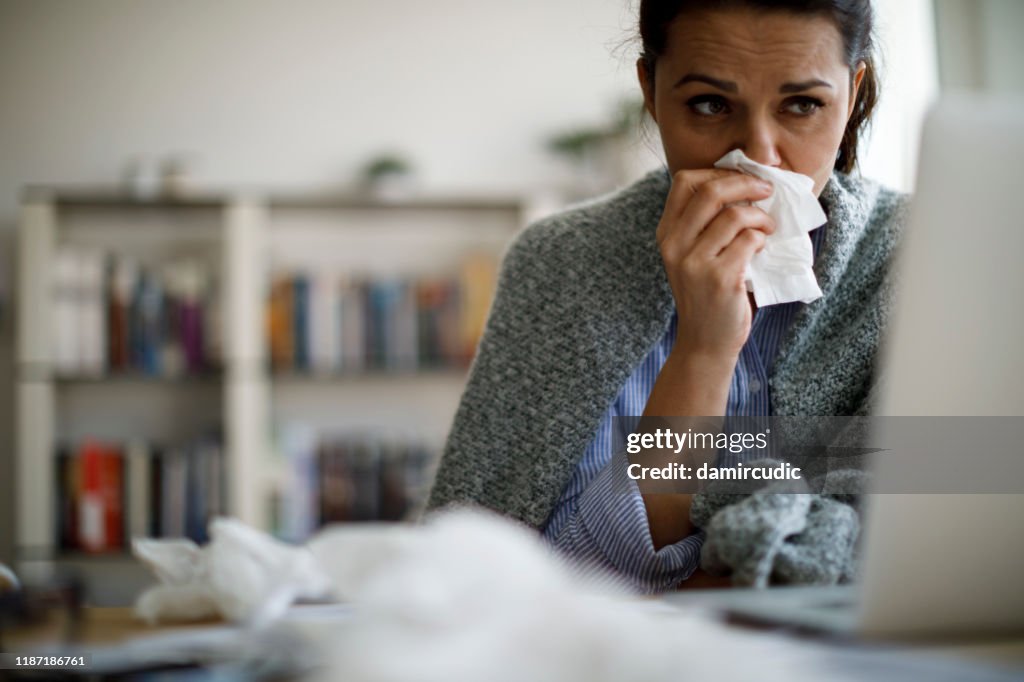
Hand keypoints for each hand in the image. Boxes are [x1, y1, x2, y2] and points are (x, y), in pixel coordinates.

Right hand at [656, 169, 774, 361]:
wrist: (706, 342)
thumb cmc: (708, 294)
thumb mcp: (693, 256)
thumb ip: (705, 224)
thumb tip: (745, 182)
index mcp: (666, 234)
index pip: (684, 181)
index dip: (717, 172)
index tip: (740, 179)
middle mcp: (674, 245)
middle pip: (710, 191)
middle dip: (746, 183)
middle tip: (766, 190)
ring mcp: (694, 262)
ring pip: (734, 215)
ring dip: (760, 217)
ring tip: (767, 228)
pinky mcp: (719, 278)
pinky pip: (749, 240)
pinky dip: (762, 239)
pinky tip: (762, 249)